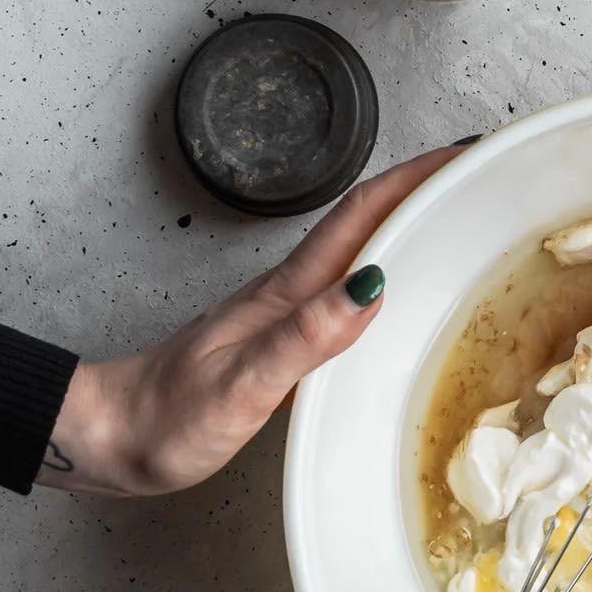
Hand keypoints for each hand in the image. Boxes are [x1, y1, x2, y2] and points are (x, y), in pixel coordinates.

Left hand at [38, 147, 458, 495]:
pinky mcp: (282, 338)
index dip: (414, 179)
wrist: (111, 436)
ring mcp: (285, 312)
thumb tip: (369, 288)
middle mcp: (290, 291)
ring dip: (409, 226)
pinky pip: (346, 292)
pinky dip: (386, 274)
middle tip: (481, 176)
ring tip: (459, 217)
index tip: (464, 154)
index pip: (360, 215)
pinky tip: (400, 291)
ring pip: (360, 252)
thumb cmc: (167, 418)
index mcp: (286, 292)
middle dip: (426, 189)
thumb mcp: (241, 384)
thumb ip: (304, 336)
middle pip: (368, 221)